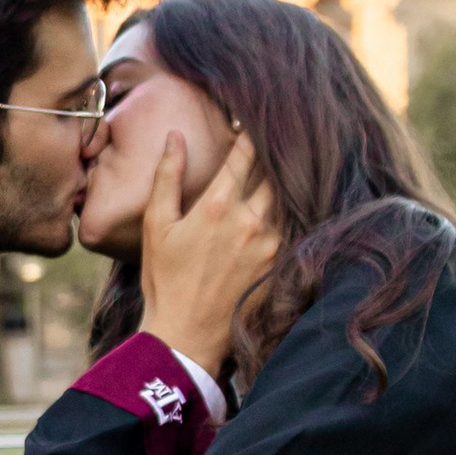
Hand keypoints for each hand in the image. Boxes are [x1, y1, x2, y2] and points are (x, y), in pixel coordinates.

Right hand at [137, 125, 280, 374]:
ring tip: (296, 162)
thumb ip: (167, 177)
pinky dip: (295, 210)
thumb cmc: (165, 281)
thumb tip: (175, 137)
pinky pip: (295, 227)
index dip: (252, 132)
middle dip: (277, 152)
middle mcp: (251, 220)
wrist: (187, 336)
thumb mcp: (157, 225)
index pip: (245, 155)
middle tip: (283, 134)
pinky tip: (299, 200)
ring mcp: (272, 244)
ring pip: (289, 198)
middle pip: (275, 172)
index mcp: (218, 206)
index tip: (257, 118)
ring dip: (288, 180)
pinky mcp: (282, 265)